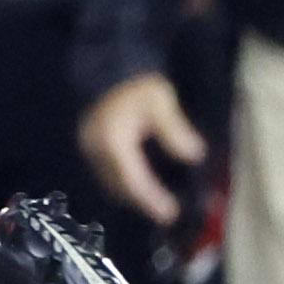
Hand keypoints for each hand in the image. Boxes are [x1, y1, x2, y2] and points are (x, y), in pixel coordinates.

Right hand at [76, 71, 203, 223]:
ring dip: (133, 196)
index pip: (131, 178)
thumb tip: (194, 155)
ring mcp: (89, 149)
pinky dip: (125, 184)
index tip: (171, 212)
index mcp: (111, 139)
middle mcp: (95, 148)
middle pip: (119, 186)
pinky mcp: (90, 148)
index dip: (150, 198)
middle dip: (143, 202)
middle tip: (168, 214)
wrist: (108, 69)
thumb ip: (175, 130)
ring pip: (110, 183)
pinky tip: (142, 186)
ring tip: (158, 204)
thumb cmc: (135, 84)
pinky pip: (107, 174)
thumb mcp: (160, 101)